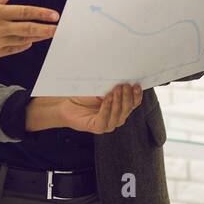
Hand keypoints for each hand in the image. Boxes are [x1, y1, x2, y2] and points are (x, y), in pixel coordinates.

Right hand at [0, 0, 58, 76]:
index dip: (41, 13)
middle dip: (46, 28)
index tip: (54, 15)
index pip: (24, 11)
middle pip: (28, 28)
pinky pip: (12, 50)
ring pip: (22, 40)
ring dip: (37, 38)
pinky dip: (22, 47)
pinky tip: (29, 44)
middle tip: (58, 29)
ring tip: (48, 35)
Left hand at [25, 83, 142, 133]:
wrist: (66, 104)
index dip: (136, 95)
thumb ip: (113, 85)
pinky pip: (105, 119)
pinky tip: (106, 98)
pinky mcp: (97, 128)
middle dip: (127, 97)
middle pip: (127, 109)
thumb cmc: (84, 96)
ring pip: (118, 115)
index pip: (133, 103)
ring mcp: (107, 124)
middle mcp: (116, 118)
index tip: (136, 84)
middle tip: (125, 85)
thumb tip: (125, 75)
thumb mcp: (102, 88)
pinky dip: (107, 108)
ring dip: (118, 101)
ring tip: (117, 89)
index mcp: (120, 108)